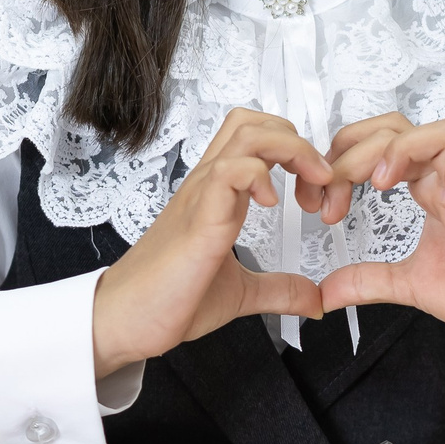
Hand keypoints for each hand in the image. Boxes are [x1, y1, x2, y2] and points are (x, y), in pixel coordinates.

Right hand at [88, 110, 333, 378]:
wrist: (124, 322)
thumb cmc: (167, 300)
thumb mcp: (240, 293)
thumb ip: (279, 290)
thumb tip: (316, 298)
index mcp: (218, 195)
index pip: (255, 137)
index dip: (295, 149)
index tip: (317, 189)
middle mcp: (209, 186)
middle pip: (253, 121)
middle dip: (298, 140)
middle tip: (320, 180)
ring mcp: (201, 198)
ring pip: (246, 134)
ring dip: (289, 150)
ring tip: (308, 186)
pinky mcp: (198, 220)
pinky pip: (228, 172)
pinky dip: (258, 176)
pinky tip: (271, 205)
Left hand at [317, 114, 444, 388]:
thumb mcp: (409, 284)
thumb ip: (367, 281)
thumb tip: (322, 292)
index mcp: (426, 188)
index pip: (377, 142)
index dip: (340, 160)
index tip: (316, 202)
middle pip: (397, 128)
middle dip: (353, 154)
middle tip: (330, 198)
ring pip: (442, 131)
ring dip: (402, 149)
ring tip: (380, 184)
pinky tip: (439, 204)